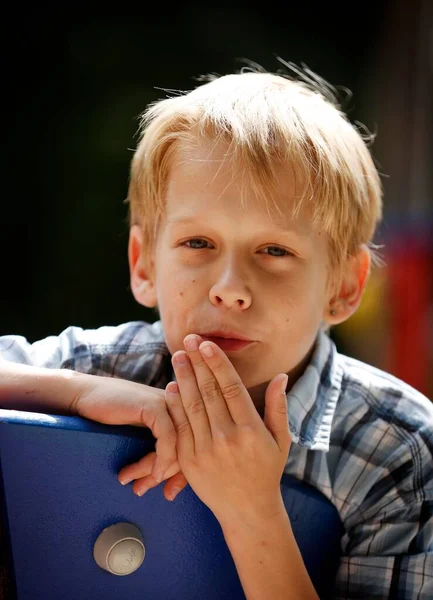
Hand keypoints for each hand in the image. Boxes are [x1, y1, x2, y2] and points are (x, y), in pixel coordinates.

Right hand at [69, 375, 185, 497]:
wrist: (85, 396)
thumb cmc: (109, 414)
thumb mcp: (138, 433)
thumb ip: (155, 446)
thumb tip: (164, 476)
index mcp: (177, 410)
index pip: (191, 445)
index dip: (181, 473)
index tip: (169, 494)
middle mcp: (178, 405)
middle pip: (186, 447)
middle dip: (166, 476)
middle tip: (143, 491)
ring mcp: (168, 403)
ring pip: (177, 445)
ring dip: (157, 471)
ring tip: (137, 487)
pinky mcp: (155, 405)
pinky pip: (167, 438)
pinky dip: (161, 459)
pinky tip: (152, 474)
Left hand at [165, 334, 290, 525]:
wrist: (247, 511)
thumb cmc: (267, 472)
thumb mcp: (281, 441)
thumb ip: (278, 407)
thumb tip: (280, 376)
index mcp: (251, 430)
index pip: (231, 388)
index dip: (218, 364)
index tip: (208, 345)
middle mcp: (227, 438)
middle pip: (208, 392)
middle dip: (198, 363)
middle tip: (188, 340)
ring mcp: (205, 450)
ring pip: (191, 406)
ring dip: (184, 378)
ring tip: (179, 356)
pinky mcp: (189, 461)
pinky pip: (180, 427)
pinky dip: (175, 405)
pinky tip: (172, 386)